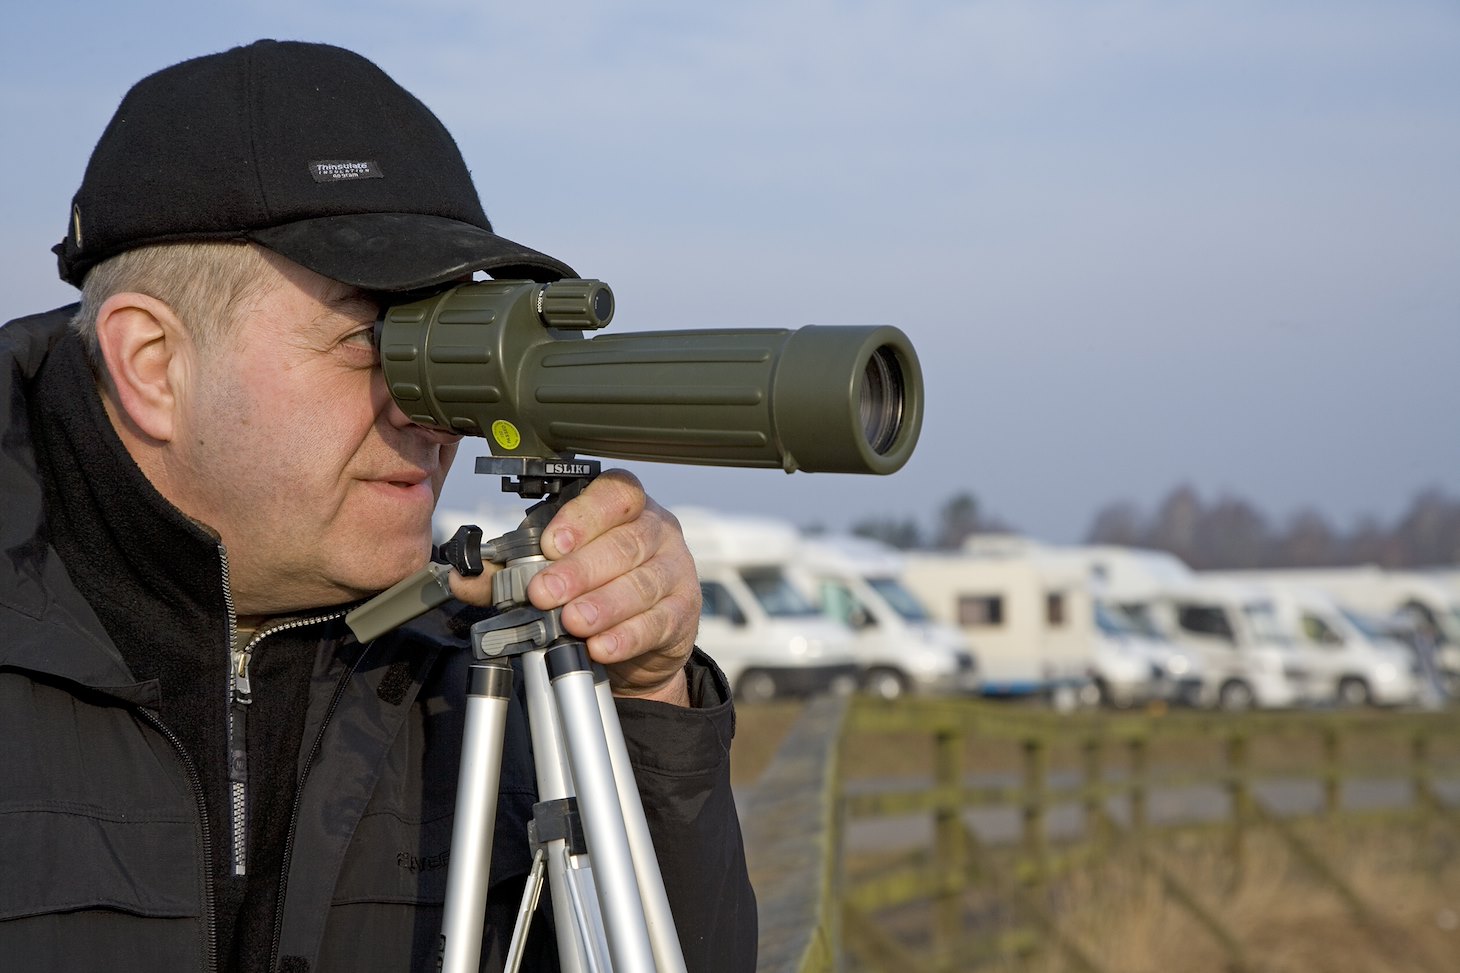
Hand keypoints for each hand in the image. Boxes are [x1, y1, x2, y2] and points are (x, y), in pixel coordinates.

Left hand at [448, 469, 698, 704]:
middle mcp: (655, 529)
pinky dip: (627, 635)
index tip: (551, 543)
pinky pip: (659, 621)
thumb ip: (507, 572)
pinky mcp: (684, 612)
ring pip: (643, 582)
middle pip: (625, 542)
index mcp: (622, 505)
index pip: (614, 495)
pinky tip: (602, 646)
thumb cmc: (594, 586)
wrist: (636, 637)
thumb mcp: (552, 571)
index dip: (584, 517)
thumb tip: (464, 577)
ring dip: (604, 605)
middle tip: (546, 593)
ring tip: (572, 623)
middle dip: (581, 569)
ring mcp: (675, 569)